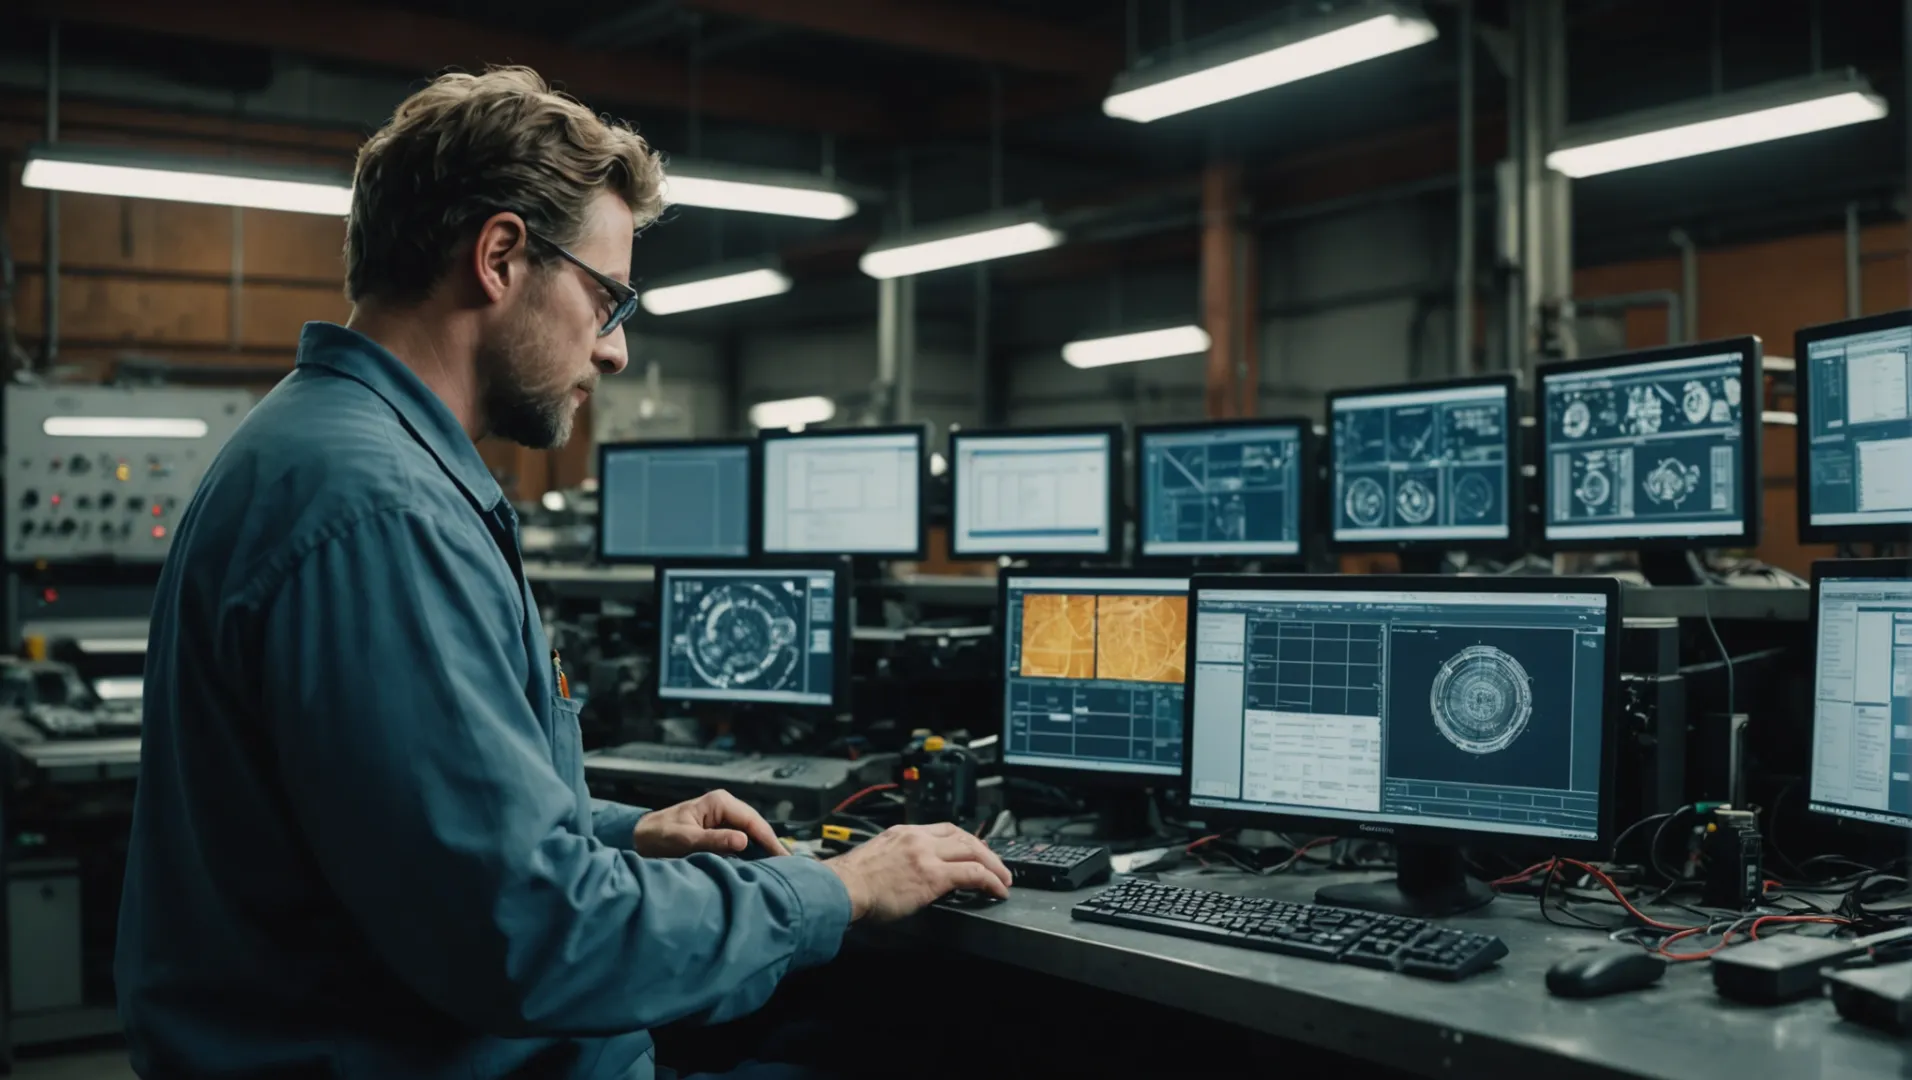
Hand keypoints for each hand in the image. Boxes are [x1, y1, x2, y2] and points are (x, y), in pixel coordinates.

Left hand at [632, 790, 782, 858]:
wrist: (639, 838)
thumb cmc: (658, 836)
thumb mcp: (685, 840)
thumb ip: (714, 841)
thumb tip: (743, 841)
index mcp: (719, 802)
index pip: (754, 822)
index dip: (771, 841)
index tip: (784, 860)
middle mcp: (725, 806)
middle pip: (756, 827)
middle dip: (771, 846)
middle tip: (789, 869)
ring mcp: (723, 817)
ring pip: (751, 834)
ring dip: (763, 850)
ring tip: (780, 870)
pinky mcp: (719, 829)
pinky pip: (741, 840)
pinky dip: (751, 853)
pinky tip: (760, 866)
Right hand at [823, 823, 1011, 921]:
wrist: (841, 888)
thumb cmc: (851, 882)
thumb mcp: (877, 857)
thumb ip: (897, 858)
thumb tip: (907, 872)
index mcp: (903, 832)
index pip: (944, 829)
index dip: (965, 840)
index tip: (975, 850)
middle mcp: (918, 838)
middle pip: (963, 836)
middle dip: (985, 851)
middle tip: (997, 866)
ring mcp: (927, 855)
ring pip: (974, 851)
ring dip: (994, 866)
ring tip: (1003, 880)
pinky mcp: (933, 876)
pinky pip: (973, 874)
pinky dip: (990, 881)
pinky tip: (997, 891)